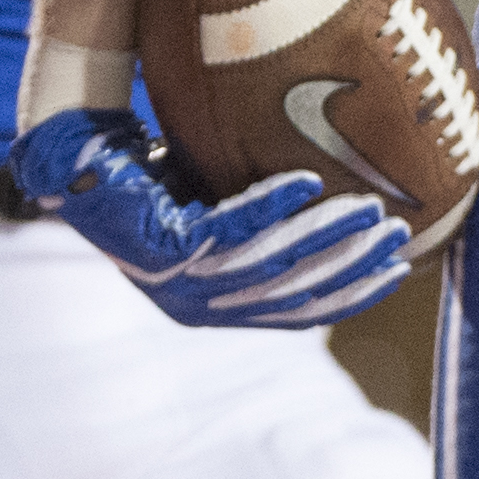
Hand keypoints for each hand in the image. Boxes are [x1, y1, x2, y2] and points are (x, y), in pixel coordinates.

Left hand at [11, 106, 409, 327]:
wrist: (81, 165)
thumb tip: (336, 190)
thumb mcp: (216, 209)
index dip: (349, 295)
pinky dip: (275, 206)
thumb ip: (263, 220)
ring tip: (370, 210)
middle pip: (293, 295)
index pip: (297, 312)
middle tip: (397, 238)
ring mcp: (181, 282)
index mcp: (215, 307)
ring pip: (272, 266)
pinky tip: (311, 184)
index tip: (396, 271)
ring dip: (328, 237)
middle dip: (351, 268)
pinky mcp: (166, 249)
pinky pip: (232, 229)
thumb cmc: (150, 182)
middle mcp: (200, 307)